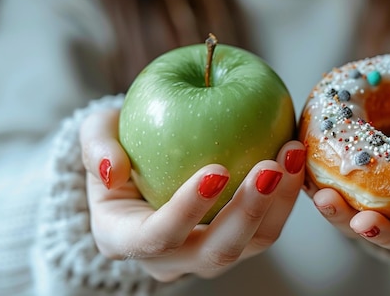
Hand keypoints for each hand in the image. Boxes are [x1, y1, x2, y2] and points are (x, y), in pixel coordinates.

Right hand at [80, 109, 305, 280]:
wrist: (146, 158)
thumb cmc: (119, 143)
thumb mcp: (95, 132)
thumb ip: (95, 145)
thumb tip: (111, 169)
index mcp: (124, 237)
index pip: (157, 236)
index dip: (187, 210)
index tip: (217, 171)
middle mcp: (168, 257)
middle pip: (214, 253)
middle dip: (248, 213)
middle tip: (270, 167)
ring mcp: (205, 254)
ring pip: (251, 245)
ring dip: (278, 203)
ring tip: (292, 154)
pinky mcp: (238, 239)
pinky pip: (268, 226)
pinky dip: (285, 195)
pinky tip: (294, 156)